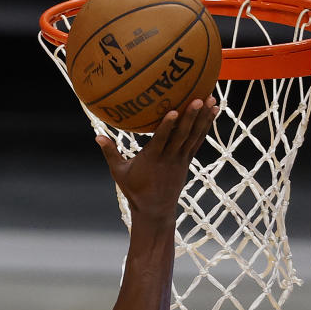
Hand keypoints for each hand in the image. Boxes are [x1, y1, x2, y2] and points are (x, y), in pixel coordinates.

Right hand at [96, 97, 216, 220]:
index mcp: (152, 160)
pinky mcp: (187, 160)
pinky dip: (205, 126)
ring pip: (193, 136)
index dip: (167, 127)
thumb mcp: (119, 173)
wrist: (155, 210)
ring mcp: (181, 160)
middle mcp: (169, 159)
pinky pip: (198, 140)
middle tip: (197, 99)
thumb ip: (110, 153)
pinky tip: (212, 111)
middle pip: (181, 136)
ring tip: (211, 99)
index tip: (173, 111)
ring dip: (203, 118)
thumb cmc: (134, 190)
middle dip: (190, 118)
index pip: (161, 141)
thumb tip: (97, 136)